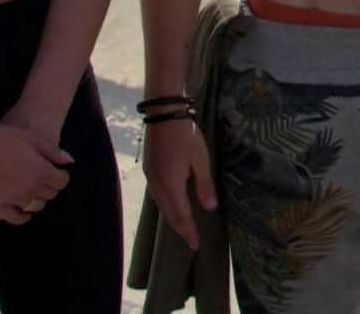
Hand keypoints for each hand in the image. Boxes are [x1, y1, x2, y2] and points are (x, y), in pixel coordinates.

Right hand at [0, 122, 72, 228]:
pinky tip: (24, 213)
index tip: (58, 172)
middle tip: (46, 180)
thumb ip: (53, 151)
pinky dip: (21, 217)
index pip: (62, 181)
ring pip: (34, 206)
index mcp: (41, 171)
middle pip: (49, 194)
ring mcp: (13, 198)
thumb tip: (69, 162)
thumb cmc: (2, 138)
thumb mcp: (32, 138)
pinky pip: (14, 217)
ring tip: (35, 193)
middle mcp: (30, 188)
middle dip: (50, 187)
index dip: (61, 176)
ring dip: (37, 200)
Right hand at [142, 117, 217, 249]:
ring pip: (161, 205)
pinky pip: (157, 196)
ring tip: (182, 227)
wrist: (163, 114)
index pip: (181, 215)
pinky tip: (170, 205)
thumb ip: (204, 185)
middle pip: (168, 214)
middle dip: (180, 228)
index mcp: (171, 185)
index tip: (195, 245)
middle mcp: (158, 185)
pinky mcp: (149, 169)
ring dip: (171, 218)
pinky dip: (165, 206)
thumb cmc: (185, 136)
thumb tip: (210, 208)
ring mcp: (151, 177)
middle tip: (190, 241)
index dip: (188, 231)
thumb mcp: (200, 160)